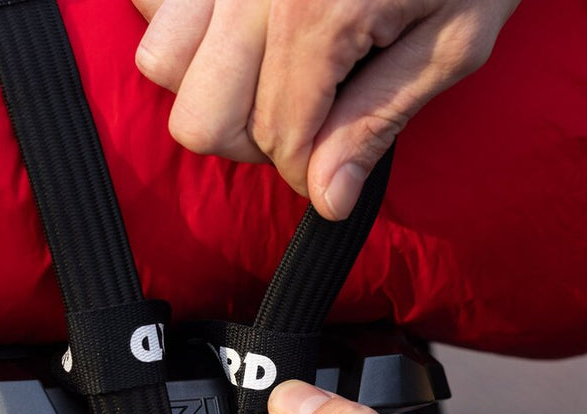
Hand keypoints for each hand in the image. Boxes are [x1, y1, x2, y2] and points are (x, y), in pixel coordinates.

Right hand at [132, 0, 519, 219]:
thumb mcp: (454, 38)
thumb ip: (378, 121)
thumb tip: (328, 199)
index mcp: (315, 16)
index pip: (278, 139)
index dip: (306, 172)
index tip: (334, 168)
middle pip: (200, 117)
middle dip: (249, 141)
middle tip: (300, 121)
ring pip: (162, 59)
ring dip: (209, 87)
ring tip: (263, 74)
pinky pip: (154, 2)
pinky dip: (186, 28)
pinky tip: (238, 32)